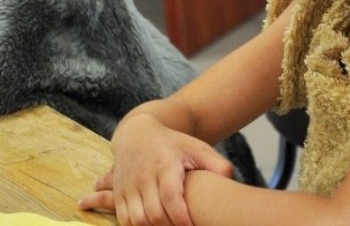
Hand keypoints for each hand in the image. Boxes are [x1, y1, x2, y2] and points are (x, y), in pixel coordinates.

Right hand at [79, 113, 232, 225]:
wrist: (136, 133)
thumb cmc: (173, 144)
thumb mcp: (197, 148)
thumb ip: (217, 165)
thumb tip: (231, 181)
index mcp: (165, 165)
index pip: (170, 197)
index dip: (181, 218)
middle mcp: (144, 175)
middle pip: (154, 214)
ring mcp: (128, 184)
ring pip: (136, 219)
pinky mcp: (119, 191)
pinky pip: (124, 219)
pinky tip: (151, 225)